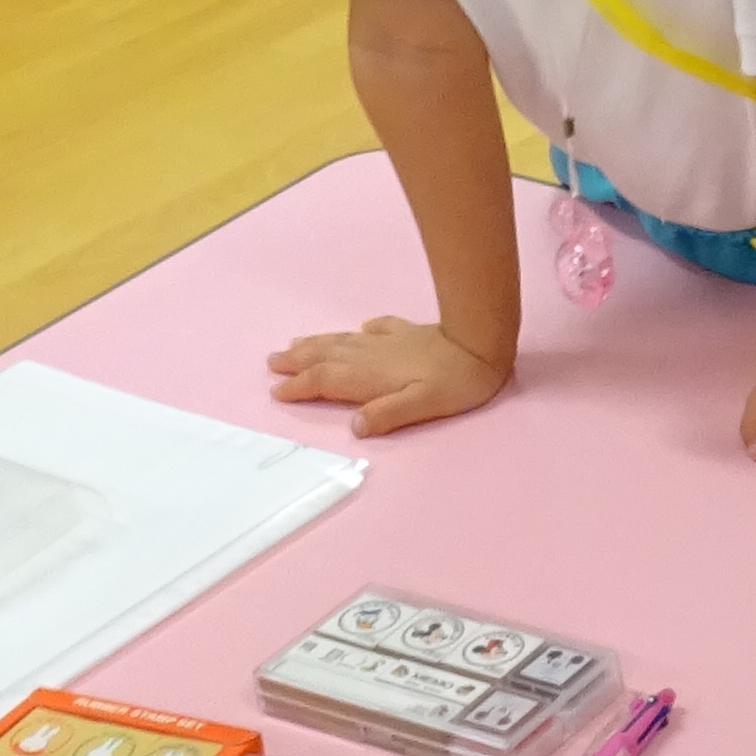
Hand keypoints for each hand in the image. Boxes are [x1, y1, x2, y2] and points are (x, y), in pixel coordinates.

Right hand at [267, 315, 507, 438]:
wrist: (484, 344)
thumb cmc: (457, 382)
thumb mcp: (423, 405)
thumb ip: (388, 414)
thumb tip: (354, 427)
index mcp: (371, 376)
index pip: (326, 381)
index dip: (300, 386)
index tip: (276, 390)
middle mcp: (373, 355)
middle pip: (327, 356)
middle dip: (298, 360)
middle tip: (272, 361)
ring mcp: (391, 340)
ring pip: (345, 341)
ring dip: (318, 343)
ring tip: (295, 344)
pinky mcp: (411, 331)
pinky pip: (379, 329)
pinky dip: (364, 330)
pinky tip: (361, 328)